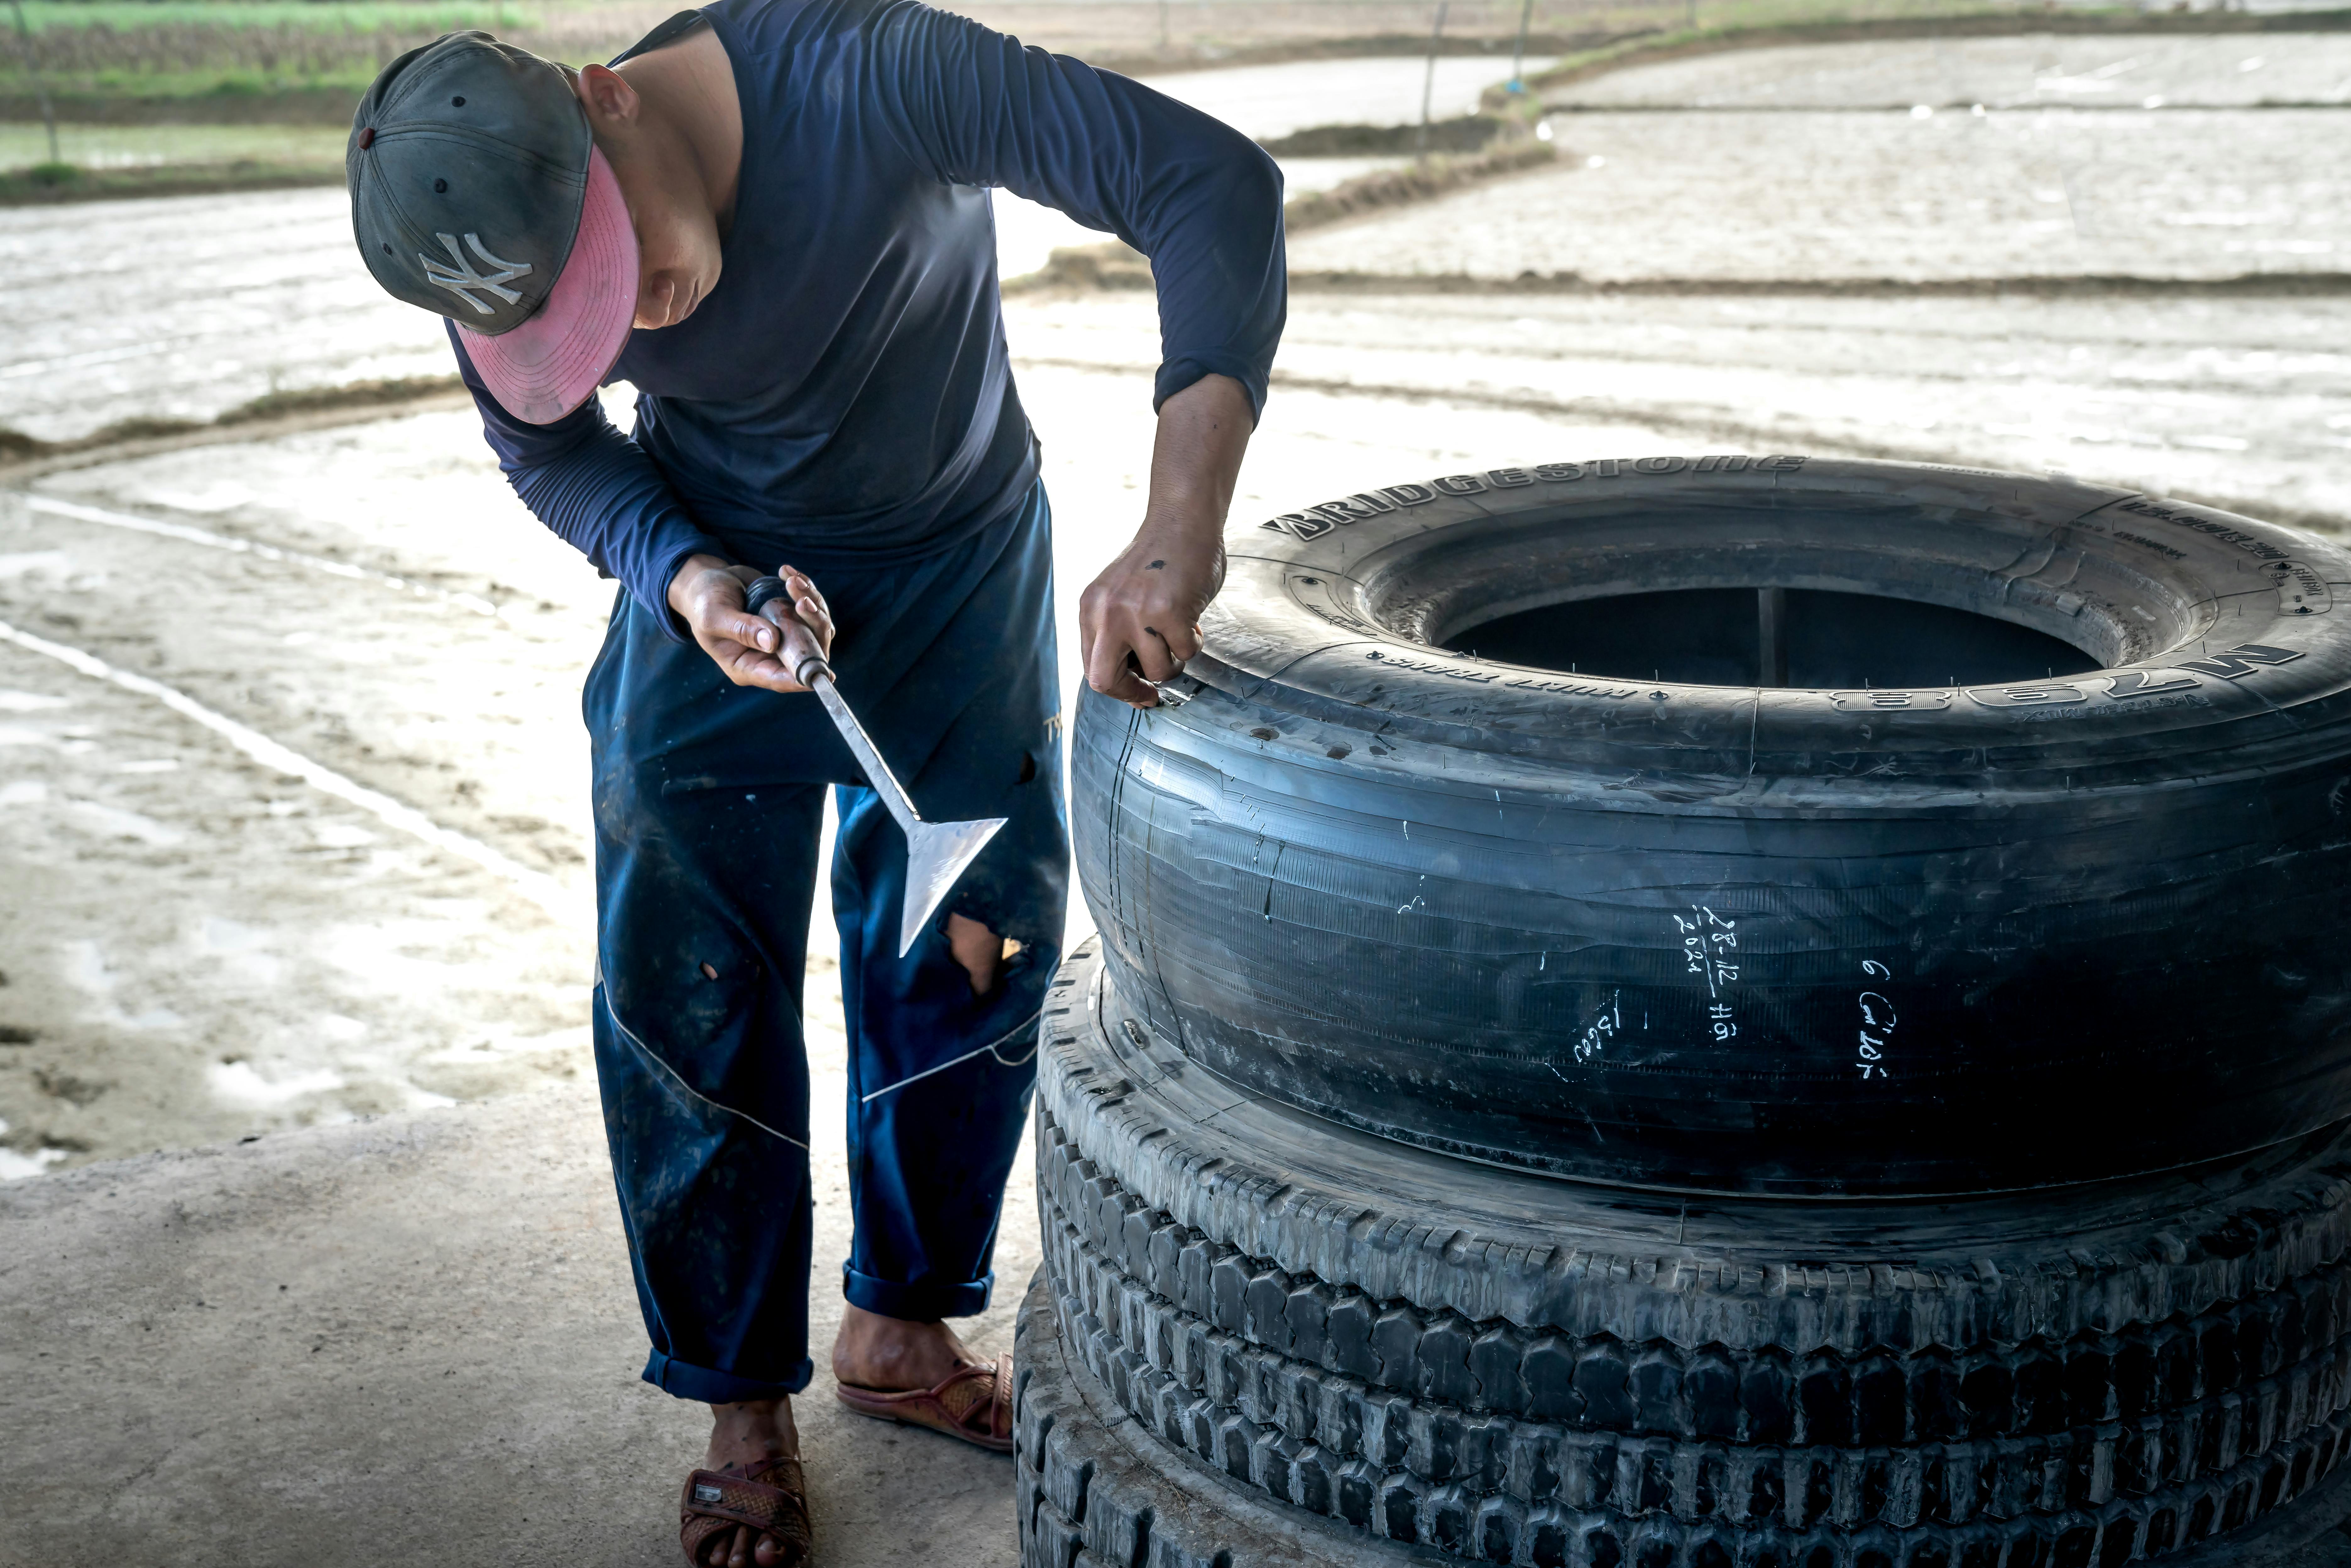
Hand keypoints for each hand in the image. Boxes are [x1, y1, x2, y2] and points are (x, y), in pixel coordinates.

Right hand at [668, 555, 834, 692]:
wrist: (709, 581)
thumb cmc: (704, 602)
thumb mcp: (714, 616)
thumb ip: (742, 629)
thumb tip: (773, 642)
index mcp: (748, 666)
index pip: (780, 679)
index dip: (804, 677)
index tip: (825, 673)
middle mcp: (770, 656)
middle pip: (808, 652)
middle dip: (813, 625)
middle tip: (803, 600)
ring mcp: (784, 636)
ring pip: (815, 629)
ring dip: (811, 602)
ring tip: (791, 580)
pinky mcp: (791, 617)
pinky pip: (811, 610)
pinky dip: (806, 591)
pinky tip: (789, 574)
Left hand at [1080, 373, 1252, 709]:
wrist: (1183, 519)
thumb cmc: (1161, 559)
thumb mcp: (1122, 594)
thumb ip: (1118, 629)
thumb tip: (1133, 676)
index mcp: (1092, 607)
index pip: (1091, 667)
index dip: (1118, 688)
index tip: (1139, 693)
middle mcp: (1106, 611)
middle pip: (1103, 680)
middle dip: (1132, 692)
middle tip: (1152, 693)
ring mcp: (1136, 612)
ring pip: (1156, 670)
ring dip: (1174, 661)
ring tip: (1181, 634)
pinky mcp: (1169, 612)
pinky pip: (1185, 651)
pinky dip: (1195, 642)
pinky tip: (1193, 618)